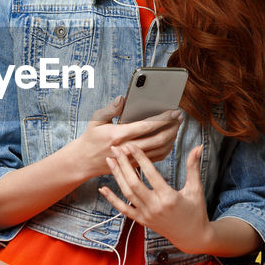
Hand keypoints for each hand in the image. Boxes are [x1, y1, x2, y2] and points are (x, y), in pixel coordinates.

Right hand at [63, 95, 182, 181]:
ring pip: (160, 150)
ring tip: (177, 126)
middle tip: (179, 118)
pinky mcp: (136, 165)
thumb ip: (110, 108)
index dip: (163, 119)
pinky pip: (157, 158)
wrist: (85, 161)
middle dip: (172, 127)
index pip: (146, 126)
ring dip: (172, 138)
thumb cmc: (91, 137)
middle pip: (158, 139)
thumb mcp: (96, 120)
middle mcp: (127, 149)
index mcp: (118, 135)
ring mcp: (133, 159)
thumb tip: (123, 98)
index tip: (173, 111)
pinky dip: (167, 148)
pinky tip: (170, 139)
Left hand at [99, 143, 212, 254]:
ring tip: (109, 160)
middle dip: (123, 164)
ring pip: (127, 193)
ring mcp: (146, 215)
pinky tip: (103, 188)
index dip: (140, 158)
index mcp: (168, 197)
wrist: (192, 237)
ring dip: (117, 176)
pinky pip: (123, 209)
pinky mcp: (142, 220)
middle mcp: (155, 207)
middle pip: (134, 183)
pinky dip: (112, 199)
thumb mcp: (196, 189)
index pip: (151, 174)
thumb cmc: (196, 211)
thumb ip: (194, 167)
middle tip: (116, 148)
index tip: (132, 146)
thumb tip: (198, 146)